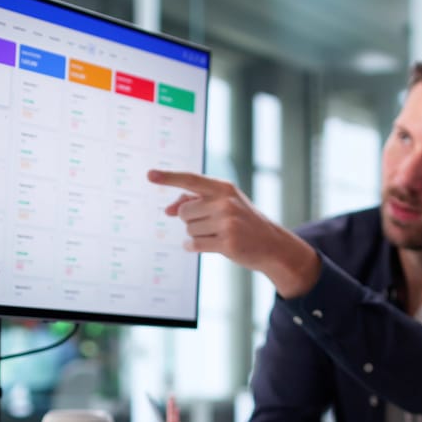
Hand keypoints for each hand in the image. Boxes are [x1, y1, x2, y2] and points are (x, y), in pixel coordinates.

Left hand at [148, 169, 321, 297]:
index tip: (149, 175)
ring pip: (188, 229)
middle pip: (184, 211)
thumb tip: (168, 209)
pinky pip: (194, 244)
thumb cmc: (243, 222)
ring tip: (218, 234)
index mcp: (224, 188)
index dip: (168, 177)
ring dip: (197, 235)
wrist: (271, 245)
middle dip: (191, 220)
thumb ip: (196, 200)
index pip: (190, 180)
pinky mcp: (227, 243)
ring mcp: (227, 222)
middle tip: (212, 224)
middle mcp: (225, 202)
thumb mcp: (224, 204)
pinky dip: (194, 247)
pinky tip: (211, 245)